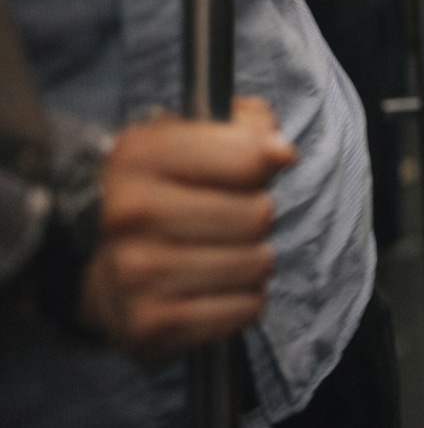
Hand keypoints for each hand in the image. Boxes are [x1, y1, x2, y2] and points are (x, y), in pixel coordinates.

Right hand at [78, 98, 296, 360]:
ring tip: (223, 255)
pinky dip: (245, 301)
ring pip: (255, 264)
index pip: (249, 156)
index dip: (264, 163)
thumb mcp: (204, 140)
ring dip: (255, 262)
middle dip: (258, 217)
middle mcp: (126, 213)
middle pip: (257, 215)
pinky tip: (216, 291)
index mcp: (138, 155)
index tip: (252, 169)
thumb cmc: (177, 196)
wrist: (116, 274)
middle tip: (231, 220)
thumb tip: (280, 153)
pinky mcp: (150, 324)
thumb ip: (251, 126)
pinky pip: (245, 309)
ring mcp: (133, 272)